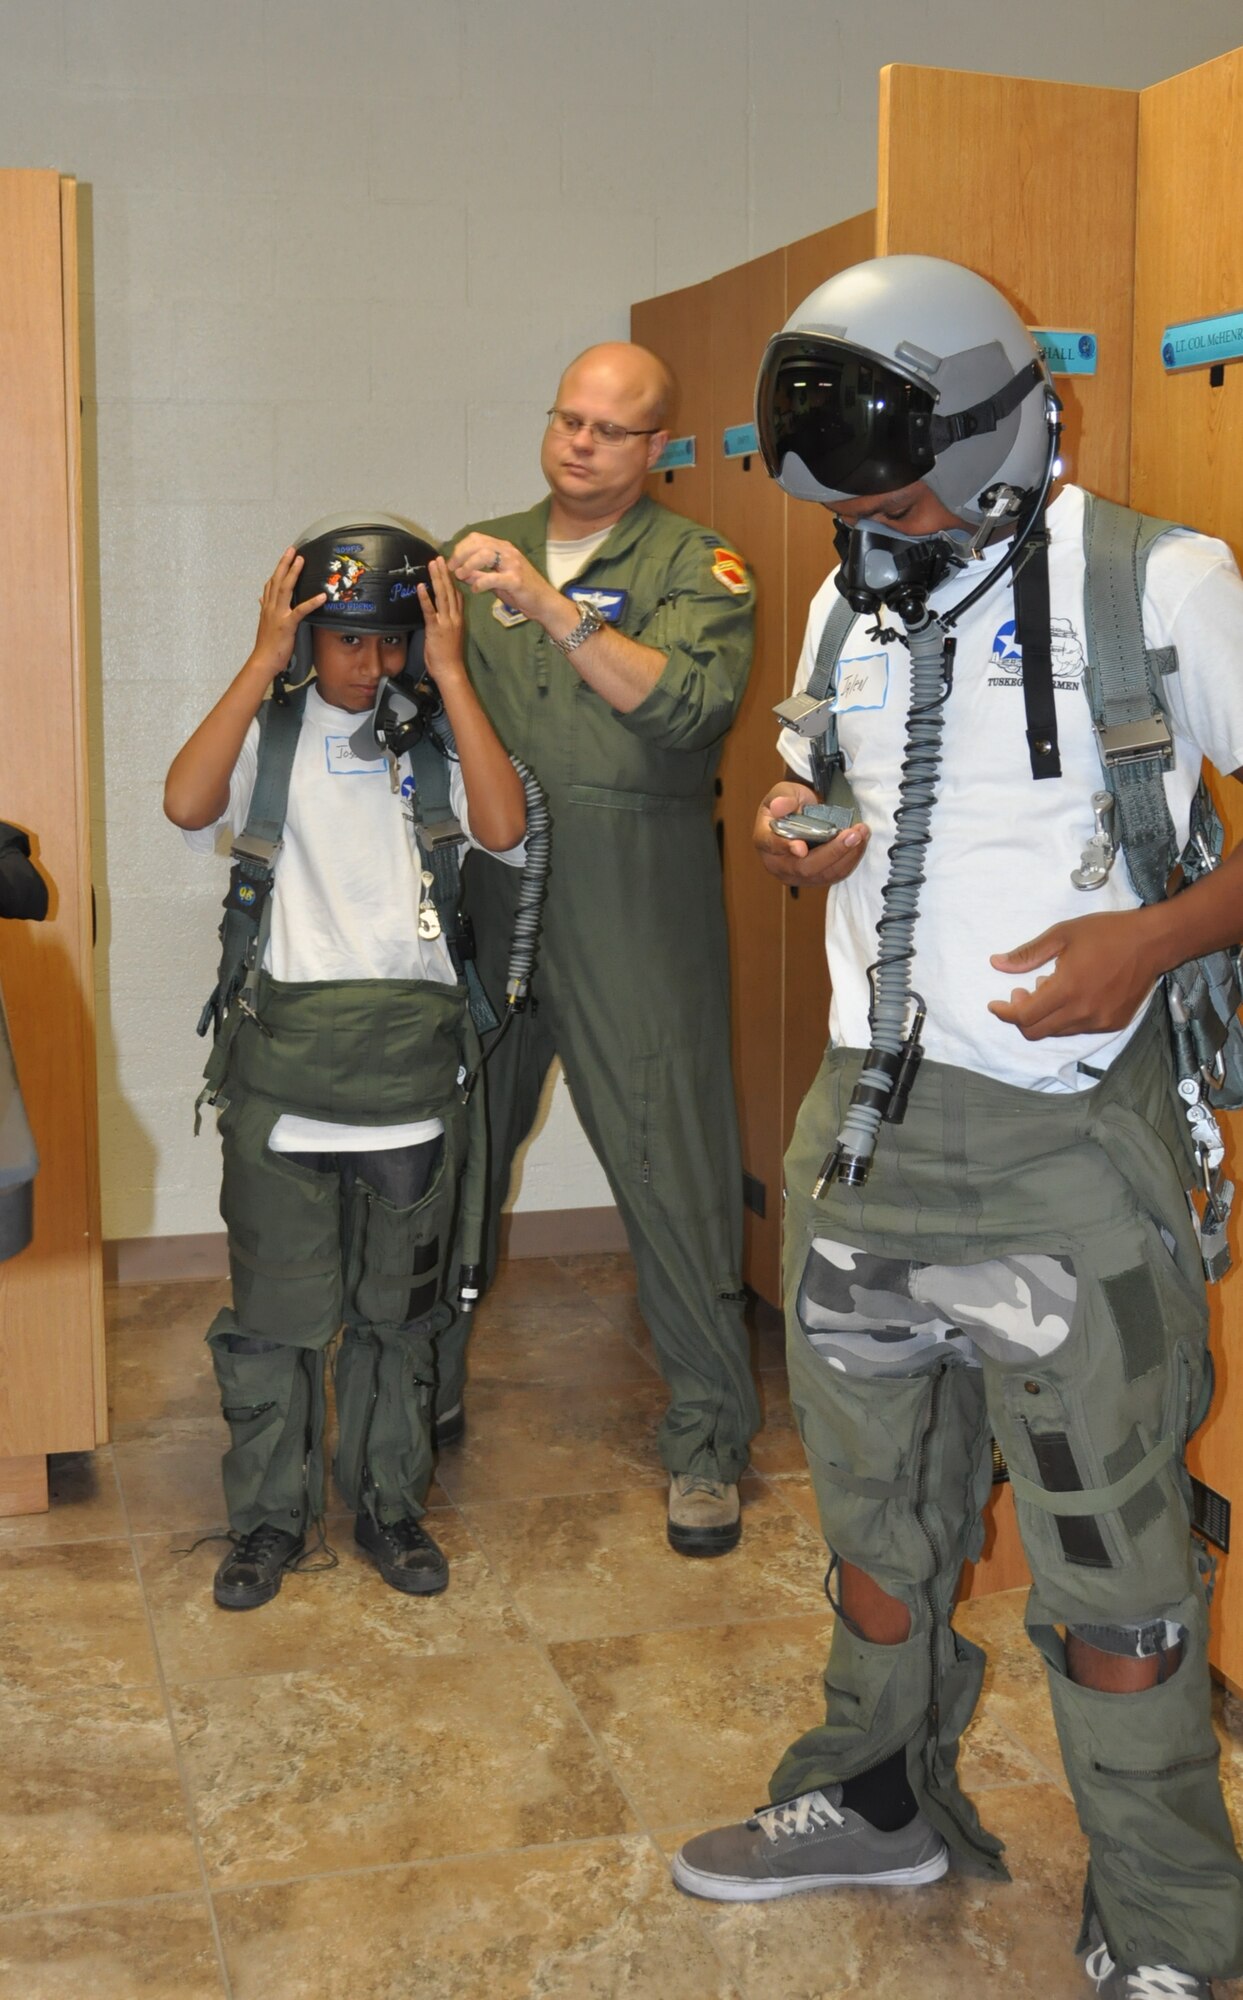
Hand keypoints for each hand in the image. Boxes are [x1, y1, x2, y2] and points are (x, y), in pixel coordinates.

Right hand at [251, 548, 324, 679]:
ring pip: (284, 589)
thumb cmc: (266, 645)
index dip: (278, 569)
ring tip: (301, 560)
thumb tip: (261, 598)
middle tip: (293, 550)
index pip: (271, 584)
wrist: (263, 660)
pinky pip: (300, 610)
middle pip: (277, 580)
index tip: (285, 557)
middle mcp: (271, 607)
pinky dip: (311, 602)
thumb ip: (264, 609)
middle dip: (285, 563)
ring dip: (293, 573)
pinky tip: (321, 596)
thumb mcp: (264, 623)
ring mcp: (278, 615)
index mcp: (267, 607)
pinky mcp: (287, 625)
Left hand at [417, 557, 465, 684]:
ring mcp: (446, 622)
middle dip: (444, 573)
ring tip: (432, 564)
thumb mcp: (452, 636)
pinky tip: (421, 586)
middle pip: (450, 590)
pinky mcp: (436, 628)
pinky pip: (430, 610)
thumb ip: (448, 622)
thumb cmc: (449, 657)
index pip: (458, 596)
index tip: (448, 567)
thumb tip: (441, 614)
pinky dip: (425, 598)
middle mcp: (454, 617)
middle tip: (439, 558)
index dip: (453, 580)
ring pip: (442, 595)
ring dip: (437, 578)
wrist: (451, 670)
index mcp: (459, 619)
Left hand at [448, 533, 557, 623]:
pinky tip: (476, 589)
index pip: (476, 538)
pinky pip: (494, 578)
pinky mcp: (516, 579)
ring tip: (461, 576)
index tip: (452, 562)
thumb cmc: (521, 591)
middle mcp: (507, 551)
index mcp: (502, 548)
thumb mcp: (495, 581)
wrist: (544, 602)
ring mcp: (513, 564)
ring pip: (484, 555)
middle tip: (452, 569)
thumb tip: (459, 572)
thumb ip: (478, 575)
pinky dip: (481, 582)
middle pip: (477, 543)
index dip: (460, 548)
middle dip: (460, 555)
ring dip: (468, 565)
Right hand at [753, 784, 869, 885]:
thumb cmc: (789, 804)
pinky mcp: (814, 879)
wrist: (801, 814)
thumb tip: (780, 806)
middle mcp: (777, 864)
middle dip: (832, 852)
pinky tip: (860, 844)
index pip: (771, 845)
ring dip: (846, 856)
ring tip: (862, 834)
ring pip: (823, 874)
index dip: (785, 847)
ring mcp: (796, 875)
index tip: (801, 848)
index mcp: (764, 839)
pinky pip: (834, 875)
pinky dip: (850, 860)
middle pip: (804, 868)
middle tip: (853, 834)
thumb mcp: (783, 792)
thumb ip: (783, 797)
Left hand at [988, 909, 1162, 1037]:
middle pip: (1037, 1031)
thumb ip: (1027, 954)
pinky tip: (1072, 994)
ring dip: (1045, 1016)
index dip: (1004, 1012)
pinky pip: (1079, 1029)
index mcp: (1067, 989)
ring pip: (1058, 1031)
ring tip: (1050, 987)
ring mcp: (1100, 1021)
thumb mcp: (1062, 935)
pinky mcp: (1113, 1023)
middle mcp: (1083, 1012)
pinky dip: (1067, 1017)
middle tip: (1022, 992)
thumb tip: (996, 963)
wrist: (1153, 942)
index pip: (1024, 1016)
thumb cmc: (1107, 933)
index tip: (995, 1004)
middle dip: (1021, 1016)